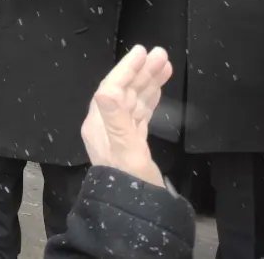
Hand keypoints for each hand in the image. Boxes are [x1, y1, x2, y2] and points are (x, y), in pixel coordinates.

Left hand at [81, 44, 171, 187]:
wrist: (135, 212)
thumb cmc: (129, 182)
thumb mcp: (124, 149)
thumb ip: (115, 118)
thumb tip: (105, 89)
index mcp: (99, 124)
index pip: (111, 88)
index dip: (126, 68)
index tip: (141, 51)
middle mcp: (105, 125)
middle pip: (123, 90)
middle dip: (141, 71)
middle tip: (160, 53)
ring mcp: (119, 133)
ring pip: (134, 100)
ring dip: (148, 81)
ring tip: (164, 63)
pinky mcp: (132, 141)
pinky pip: (140, 113)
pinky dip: (150, 98)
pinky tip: (159, 87)